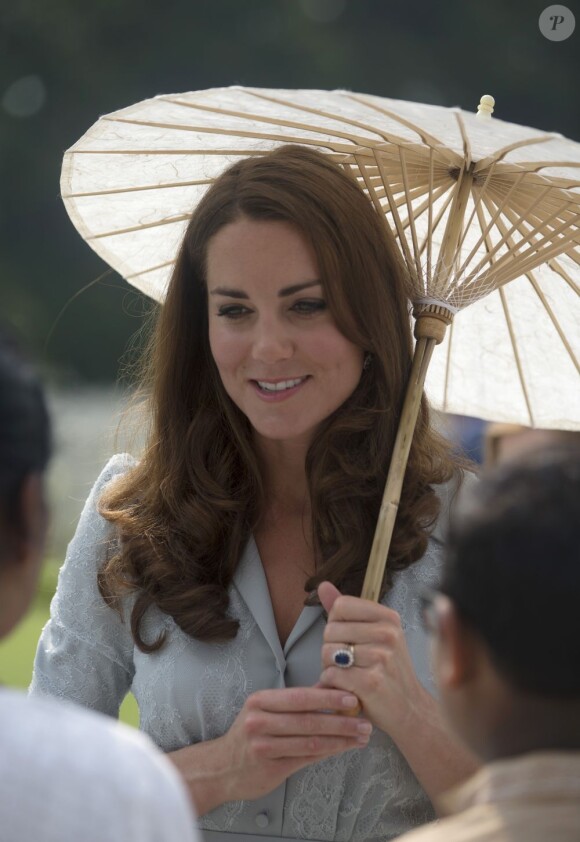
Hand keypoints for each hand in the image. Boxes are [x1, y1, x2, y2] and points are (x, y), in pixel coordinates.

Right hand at [214, 686, 372, 802]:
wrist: (221, 767)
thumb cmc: (250, 733)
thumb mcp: (266, 709)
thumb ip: (297, 699)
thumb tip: (330, 684)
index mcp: (260, 701)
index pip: (300, 697)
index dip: (328, 698)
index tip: (353, 698)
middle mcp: (259, 721)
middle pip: (308, 720)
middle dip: (341, 721)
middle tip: (365, 721)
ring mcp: (263, 746)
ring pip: (310, 742)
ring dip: (340, 739)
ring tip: (361, 736)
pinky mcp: (270, 768)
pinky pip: (306, 758)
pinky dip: (328, 752)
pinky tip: (344, 748)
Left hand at [318, 581, 426, 737]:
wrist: (410, 711)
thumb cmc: (388, 672)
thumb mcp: (374, 635)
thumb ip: (346, 611)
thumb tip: (323, 585)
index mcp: (388, 617)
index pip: (341, 606)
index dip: (335, 624)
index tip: (348, 639)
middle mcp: (388, 634)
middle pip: (330, 630)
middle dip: (330, 650)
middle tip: (348, 664)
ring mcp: (381, 658)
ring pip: (328, 654)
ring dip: (329, 669)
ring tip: (348, 676)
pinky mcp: (371, 683)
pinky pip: (331, 675)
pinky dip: (331, 685)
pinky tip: (347, 689)